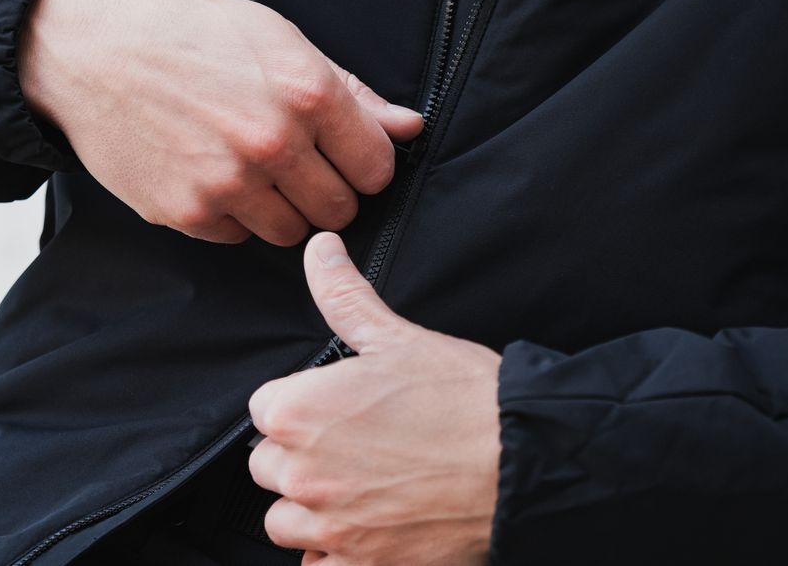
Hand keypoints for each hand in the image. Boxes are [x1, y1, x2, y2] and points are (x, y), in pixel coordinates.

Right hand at [18, 0, 422, 243]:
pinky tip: (215, 176)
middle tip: (302, 166)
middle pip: (341, 210)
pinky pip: (239, 237)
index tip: (348, 157)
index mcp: (307, 92)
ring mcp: (227, 183)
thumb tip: (409, 126)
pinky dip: (235, 216)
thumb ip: (351, 91)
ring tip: (256, 170)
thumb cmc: (187, 33)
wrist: (89, 50)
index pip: (377, 168)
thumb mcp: (278, 38)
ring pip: (293, 233)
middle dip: (330, 192)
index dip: (367, 165)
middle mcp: (271, 143)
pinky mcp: (187, 212)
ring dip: (285, 209)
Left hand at [248, 233, 501, 564]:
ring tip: (362, 486)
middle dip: (302, 455)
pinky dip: (336, 552)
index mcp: (301, 412)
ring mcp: (331, 530)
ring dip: (313, 508)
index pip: (264, 410)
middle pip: (269, 466)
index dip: (300, 405)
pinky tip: (373, 526)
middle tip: (355, 443)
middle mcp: (303, 475)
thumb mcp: (398, 337)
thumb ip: (344, 296)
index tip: (334, 407)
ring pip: (286, 521)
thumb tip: (319, 251)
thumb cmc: (464, 398)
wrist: (524, 461)